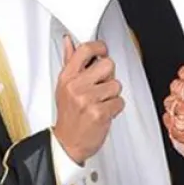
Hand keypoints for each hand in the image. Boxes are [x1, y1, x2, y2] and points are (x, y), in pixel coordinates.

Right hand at [53, 37, 124, 164]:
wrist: (68, 143)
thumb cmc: (68, 116)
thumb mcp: (64, 87)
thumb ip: (70, 62)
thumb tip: (69, 41)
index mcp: (67, 77)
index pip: (85, 50)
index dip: (99, 47)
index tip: (102, 51)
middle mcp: (76, 87)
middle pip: (108, 64)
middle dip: (108, 76)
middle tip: (101, 87)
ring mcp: (88, 100)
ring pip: (116, 85)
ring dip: (112, 95)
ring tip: (101, 102)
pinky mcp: (99, 113)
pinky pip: (119, 102)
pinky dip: (115, 108)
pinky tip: (104, 112)